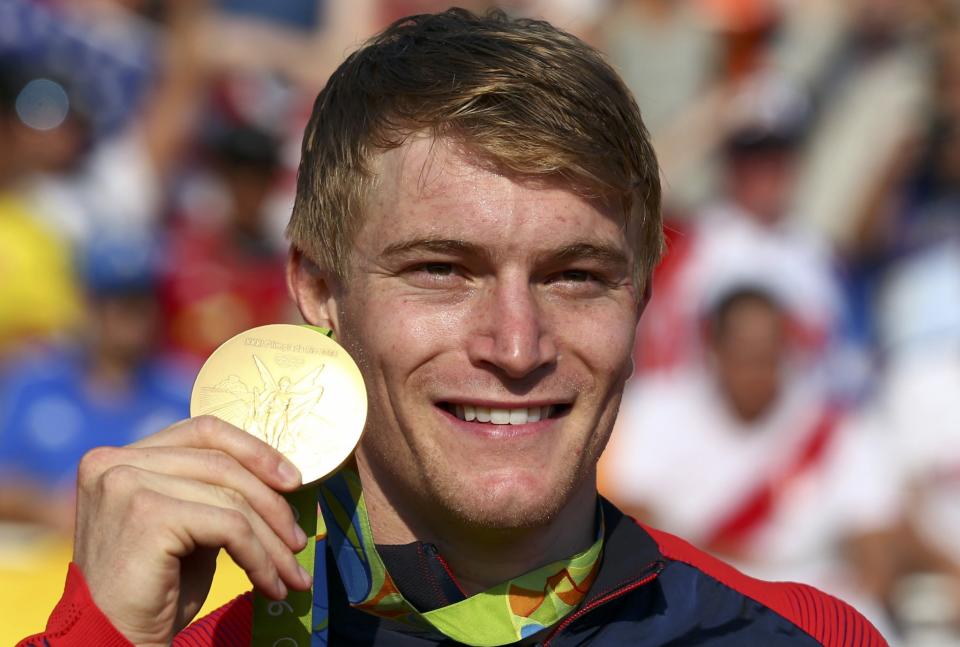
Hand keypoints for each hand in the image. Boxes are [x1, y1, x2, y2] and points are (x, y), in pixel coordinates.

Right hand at [73, 416, 311, 645]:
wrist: (110, 641)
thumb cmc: (151, 589)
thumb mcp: (183, 524)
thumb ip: (210, 491)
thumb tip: (278, 474)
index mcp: (119, 457)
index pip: (203, 431)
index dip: (254, 451)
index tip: (292, 480)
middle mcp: (115, 462)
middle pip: (223, 463)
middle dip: (272, 503)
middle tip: (299, 538)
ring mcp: (128, 485)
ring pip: (232, 499)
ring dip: (272, 540)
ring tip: (292, 571)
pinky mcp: (148, 515)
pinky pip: (230, 528)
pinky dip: (260, 558)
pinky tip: (270, 584)